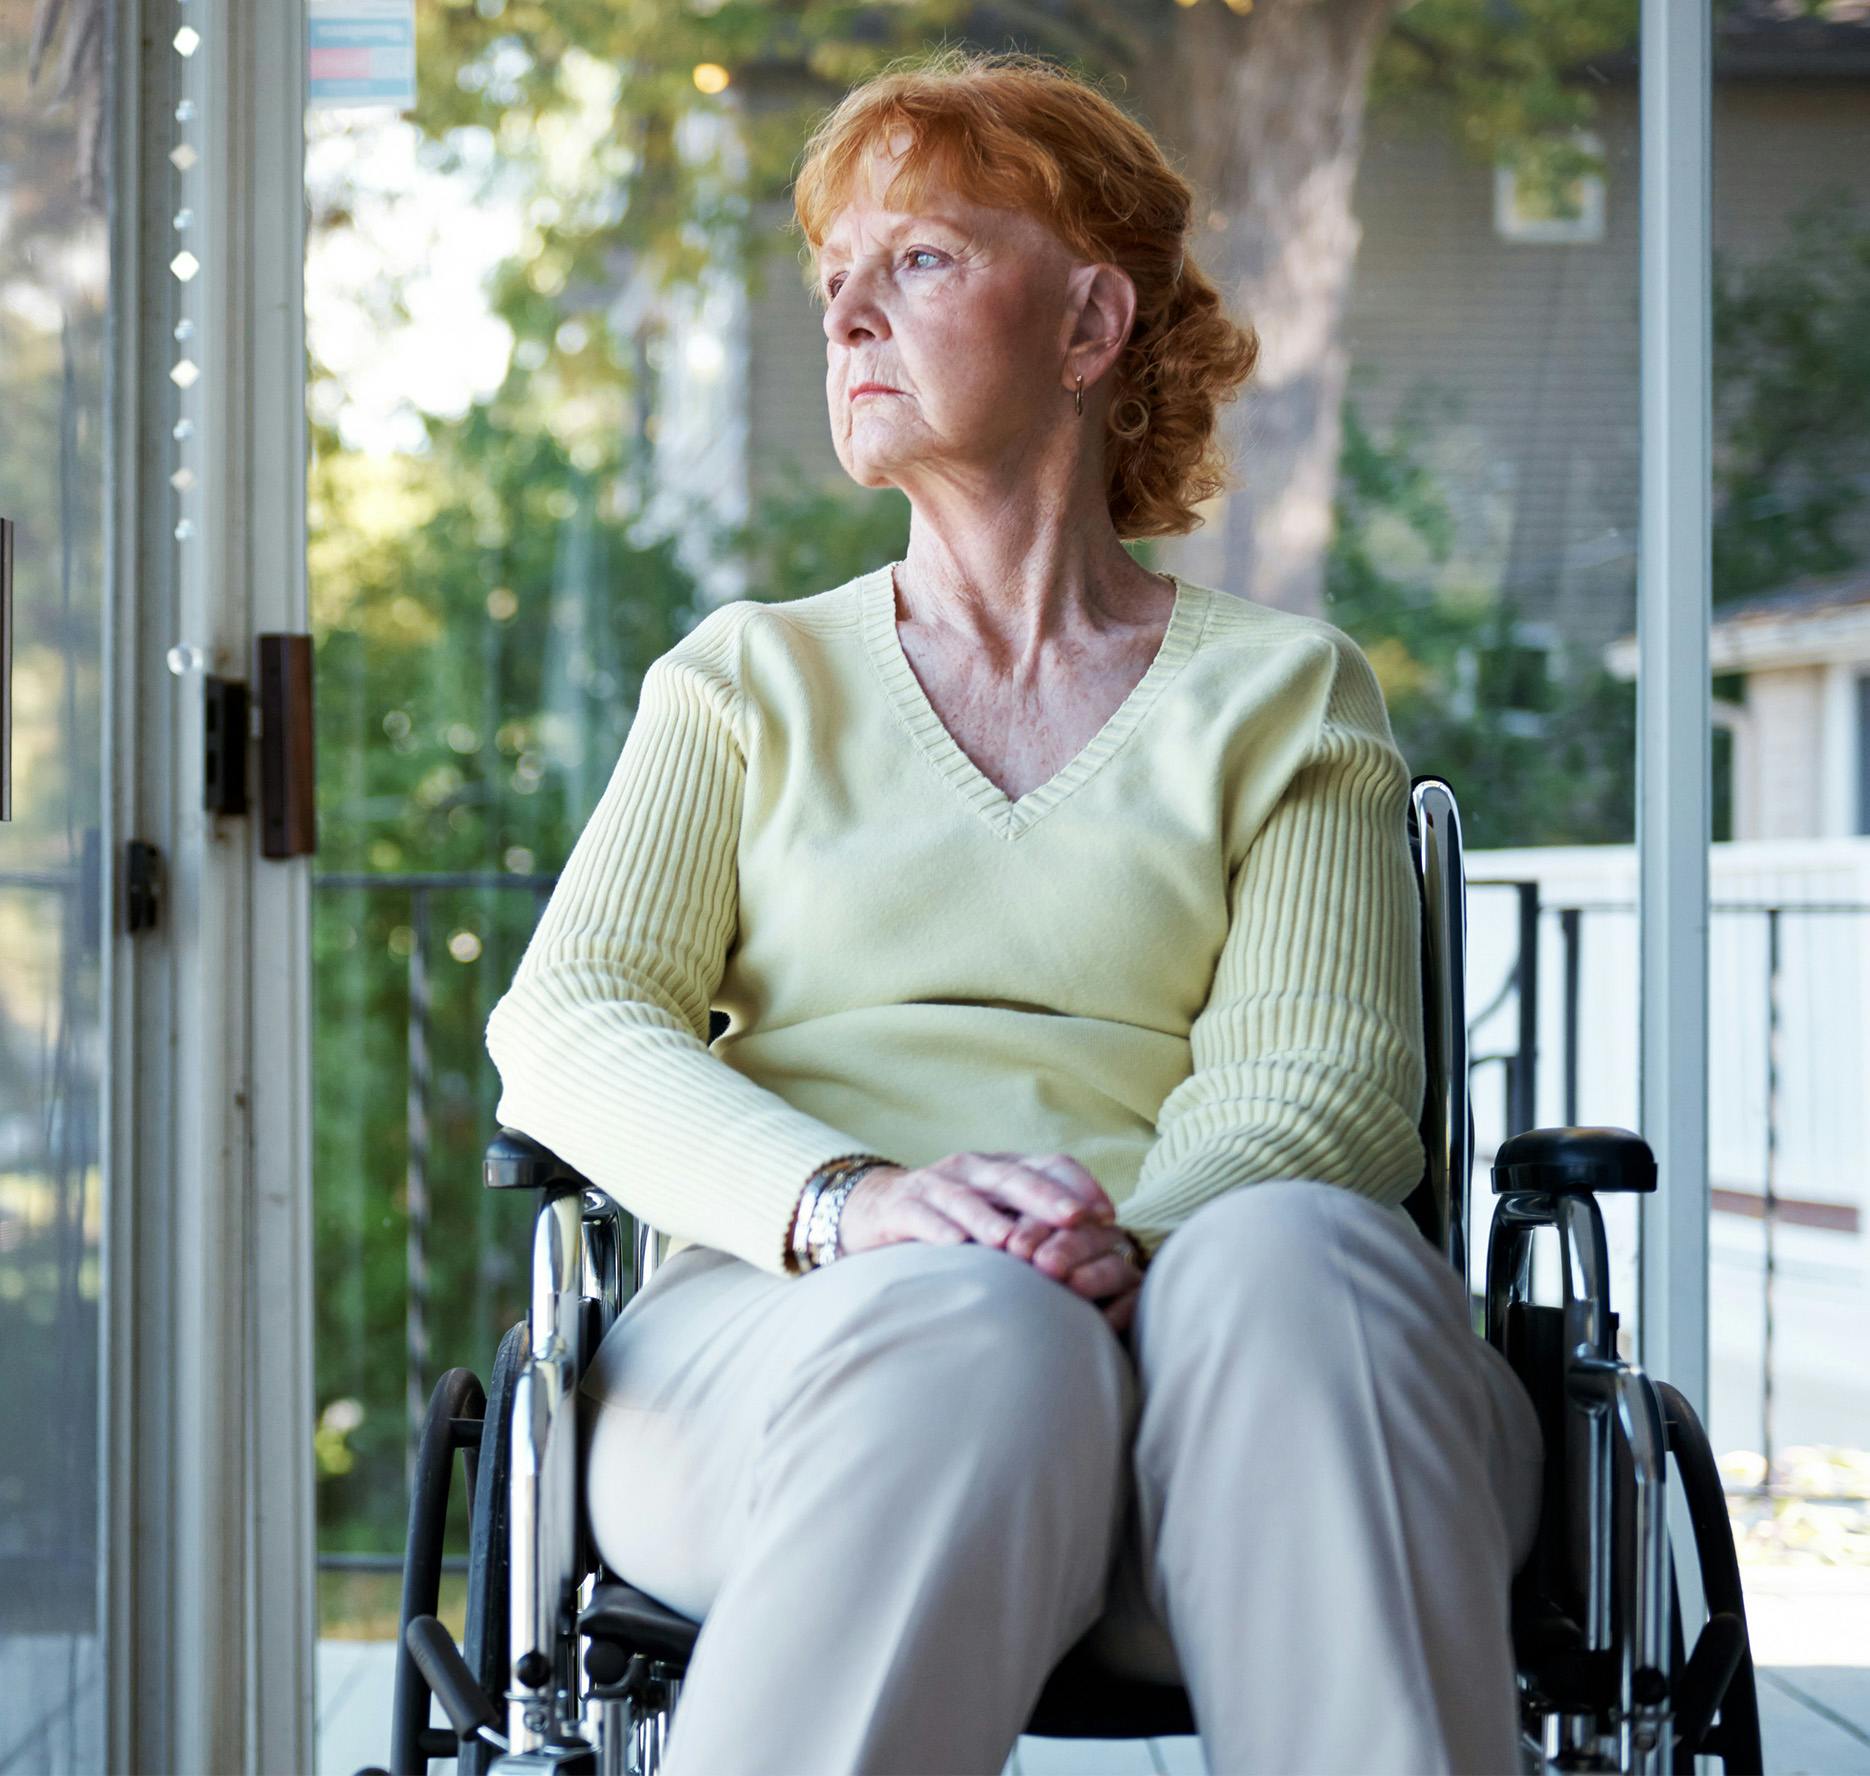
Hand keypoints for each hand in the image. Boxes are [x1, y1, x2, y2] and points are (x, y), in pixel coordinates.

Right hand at [835, 1149, 1116, 1260]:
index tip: (1108, 1215)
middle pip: (1013, 1178)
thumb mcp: (997, 1210)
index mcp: (1002, 1168)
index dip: (1080, 1186)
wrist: (876, 1208)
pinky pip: (921, 1217)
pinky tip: (954, 1246)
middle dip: (1046, 1198)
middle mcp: (972, 1170)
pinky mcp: (900, 1208)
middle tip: (1076, 1219)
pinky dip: (938, 1230)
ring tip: (1011, 1241)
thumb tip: (1102, 1239)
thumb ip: (1038, 1220)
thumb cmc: (952, 1217)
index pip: (1049, 1164)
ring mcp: (935, 1186)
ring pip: (966, 1198)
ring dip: (989, 1219)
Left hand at [1004, 1213, 1145, 1334]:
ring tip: (1073, 1285)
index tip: (1015, 1247)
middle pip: (1086, 1235)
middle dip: (1065, 1247)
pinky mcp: (1133, 1298)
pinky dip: (1121, 1310)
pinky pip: (1134, 1301)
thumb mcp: (1000, 1265)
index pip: (1052, 1216)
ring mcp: (1117, 1268)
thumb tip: (976, 1244)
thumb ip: (1001, 1251)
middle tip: (1044, 1264)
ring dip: (1094, 1274)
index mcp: (1057, 1223)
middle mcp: (1093, 1240)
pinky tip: (1103, 1321)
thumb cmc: (1009, 1294)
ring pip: (1113, 1265)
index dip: (1035, 1228)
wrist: (1037, 1345)